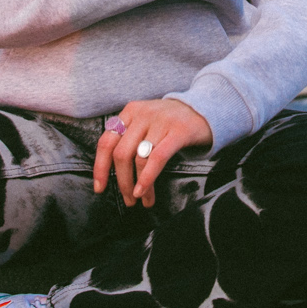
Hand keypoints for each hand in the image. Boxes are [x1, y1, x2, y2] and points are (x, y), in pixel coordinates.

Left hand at [94, 98, 212, 207]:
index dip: (100, 167)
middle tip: (127, 199)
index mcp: (130, 112)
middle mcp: (143, 114)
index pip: (106, 141)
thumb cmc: (172, 122)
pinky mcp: (179, 131)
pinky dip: (148, 178)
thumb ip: (130, 138)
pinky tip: (145, 191)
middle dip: (121, 181)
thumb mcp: (146, 122)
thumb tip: (112, 171)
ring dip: (137, 185)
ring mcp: (161, 121)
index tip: (100, 187)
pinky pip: (157, 158)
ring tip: (142, 199)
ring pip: (139, 159)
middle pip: (121, 153)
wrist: (206, 108)